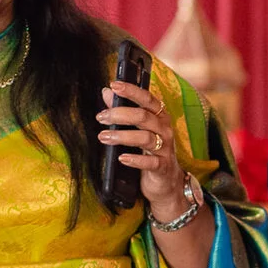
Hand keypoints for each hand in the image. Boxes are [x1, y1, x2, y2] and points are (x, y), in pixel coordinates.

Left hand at [98, 82, 195, 218]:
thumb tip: (106, 92)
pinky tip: (121, 158)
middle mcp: (164, 130)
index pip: (147, 98)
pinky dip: (135, 159)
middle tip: (101, 117)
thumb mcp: (137, 129)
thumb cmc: (149, 151)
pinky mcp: (163, 167)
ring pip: (145, 137)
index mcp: (159, 117)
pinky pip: (150, 162)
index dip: (132, 91)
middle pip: (143, 116)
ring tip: (103, 137)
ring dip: (122, 136)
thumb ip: (122, 110)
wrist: (166, 182)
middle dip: (119, 114)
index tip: (114, 85)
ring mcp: (165, 149)